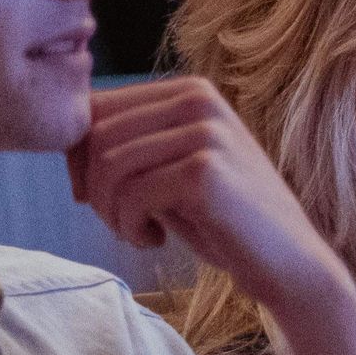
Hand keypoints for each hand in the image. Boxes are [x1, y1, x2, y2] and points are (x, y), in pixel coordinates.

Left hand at [66, 77, 350, 317]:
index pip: (96, 108)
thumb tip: (65, 145)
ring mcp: (205, 132)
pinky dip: (130, 227)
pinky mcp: (205, 171)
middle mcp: (198, 99)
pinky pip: (132, 194)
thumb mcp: (172, 173)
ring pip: (109, 165)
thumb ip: (130, 148)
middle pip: (96, 134)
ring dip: (110, 211)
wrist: (289, 264)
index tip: (98, 199)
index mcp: (189, 91)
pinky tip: (155, 241)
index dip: (80, 159)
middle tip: (120, 223)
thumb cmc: (225, 222)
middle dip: (94, 188)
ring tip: (138, 232)